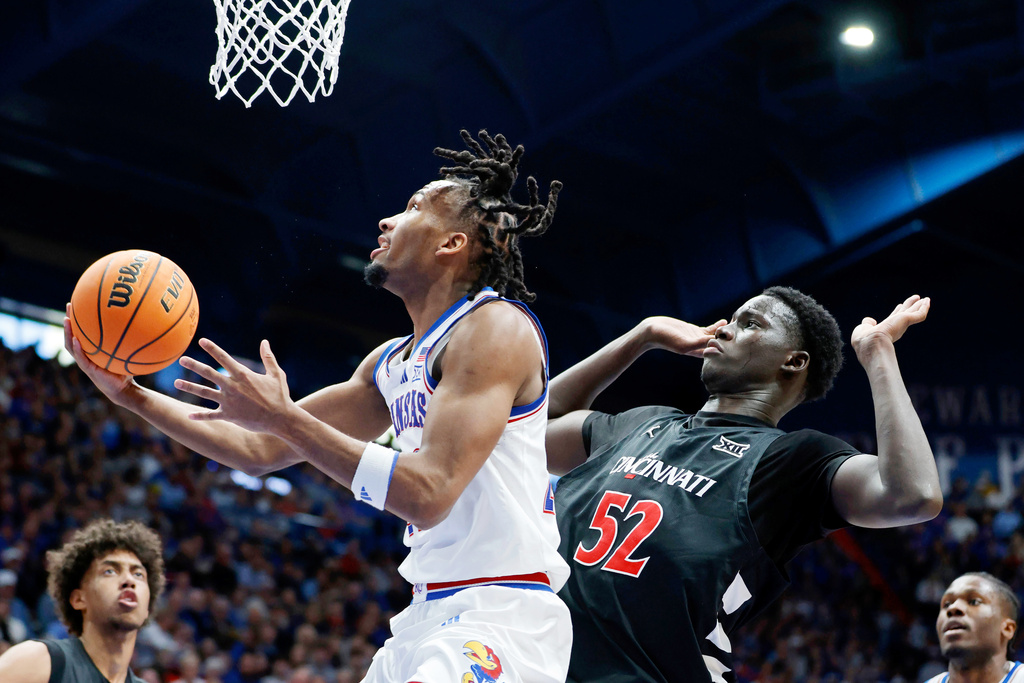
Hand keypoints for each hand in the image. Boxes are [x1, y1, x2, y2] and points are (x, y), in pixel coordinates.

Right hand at [63, 304, 136, 404]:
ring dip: (68, 332)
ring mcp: (85, 362)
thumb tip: (143, 322)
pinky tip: (76, 339)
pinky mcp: (88, 369)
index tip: (78, 303)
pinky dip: (77, 348)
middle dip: (69, 320)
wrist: (124, 389)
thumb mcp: (127, 352)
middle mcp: (85, 354)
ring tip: (67, 320)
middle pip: (72, 334)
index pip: (81, 332)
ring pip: (70, 345)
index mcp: (91, 350)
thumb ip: (130, 340)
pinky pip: (80, 358)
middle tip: (68, 305)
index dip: (78, 319)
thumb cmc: (126, 370)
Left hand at [174, 338, 294, 432]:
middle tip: (181, 359)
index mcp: (243, 375)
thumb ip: (268, 358)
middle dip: (194, 365)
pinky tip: (189, 415)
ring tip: (176, 383)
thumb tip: (264, 342)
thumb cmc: (280, 396)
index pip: (224, 358)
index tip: (201, 341)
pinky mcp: (229, 415)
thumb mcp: (276, 374)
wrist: (280, 418)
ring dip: (189, 387)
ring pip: (204, 393)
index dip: (212, 348)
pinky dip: (200, 415)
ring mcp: (229, 402)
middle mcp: (232, 387)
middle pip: (209, 373)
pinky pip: (210, 415)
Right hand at [643, 316, 727, 357]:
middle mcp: (697, 346)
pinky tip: (723, 322)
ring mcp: (695, 338)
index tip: (735, 344)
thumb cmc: (666, 339)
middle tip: (737, 334)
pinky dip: (715, 326)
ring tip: (733, 326)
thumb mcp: (684, 343)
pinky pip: (707, 329)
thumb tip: (716, 344)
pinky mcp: (693, 330)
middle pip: (715, 344)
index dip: (724, 348)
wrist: (652, 331)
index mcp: (696, 352)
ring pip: (713, 336)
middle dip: (725, 339)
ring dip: (722, 331)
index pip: (714, 352)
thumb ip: (700, 343)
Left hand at [851, 295, 929, 358]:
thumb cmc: (865, 340)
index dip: (897, 311)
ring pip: (914, 312)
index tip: (900, 305)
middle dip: (910, 306)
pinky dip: (924, 308)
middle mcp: (895, 326)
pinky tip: (927, 301)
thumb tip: (869, 320)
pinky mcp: (906, 320)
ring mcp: (902, 323)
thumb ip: (867, 324)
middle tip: (918, 300)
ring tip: (926, 299)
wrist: (872, 344)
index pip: (893, 318)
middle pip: (905, 313)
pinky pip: (919, 314)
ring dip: (920, 305)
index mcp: (886, 329)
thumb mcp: (863, 330)